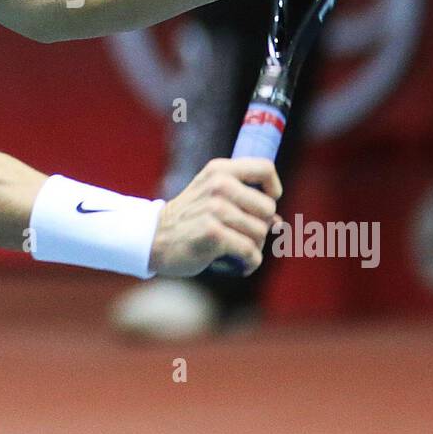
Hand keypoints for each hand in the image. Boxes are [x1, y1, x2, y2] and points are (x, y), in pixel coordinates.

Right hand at [148, 158, 281, 277]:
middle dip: (260, 227)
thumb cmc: (190, 219)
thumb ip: (245, 202)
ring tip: (233, 249)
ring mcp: (215, 208)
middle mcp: (219, 184)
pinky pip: (250, 252)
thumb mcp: (213, 197)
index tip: (265, 205)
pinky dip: (248, 263)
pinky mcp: (213, 233)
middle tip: (240, 235)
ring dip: (252, 247)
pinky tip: (236, 265)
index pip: (265, 168)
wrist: (154, 239)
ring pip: (261, 233)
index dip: (274, 189)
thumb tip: (278, 223)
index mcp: (220, 170)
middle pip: (268, 208)